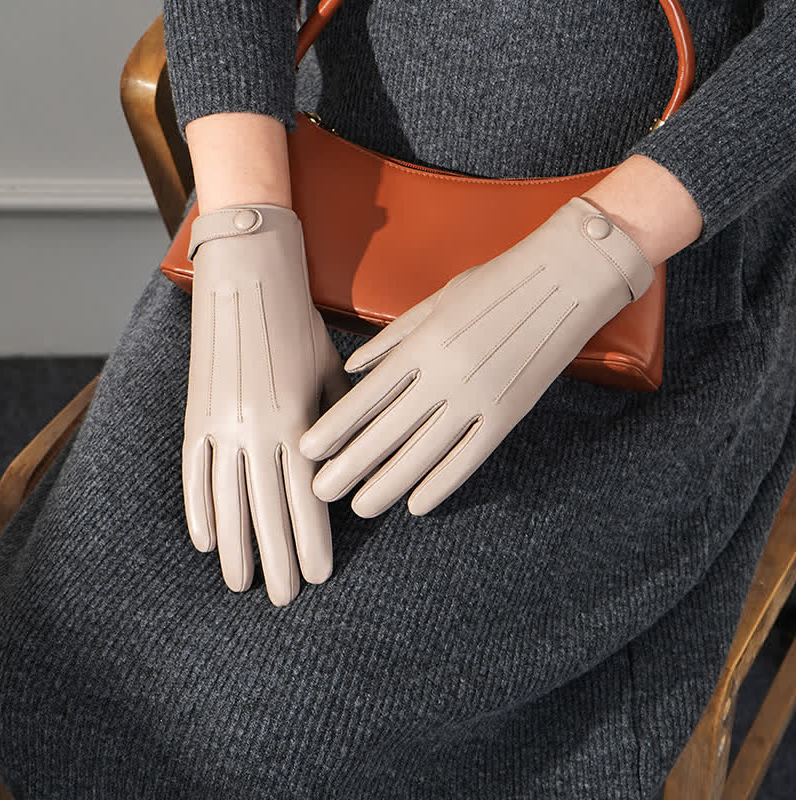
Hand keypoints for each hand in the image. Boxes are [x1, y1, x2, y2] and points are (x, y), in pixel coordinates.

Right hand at [182, 203, 349, 602]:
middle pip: (266, 509)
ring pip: (226, 499)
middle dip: (278, 559)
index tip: (318, 576)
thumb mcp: (330, 373)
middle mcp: (257, 429)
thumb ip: (339, 424)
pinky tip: (204, 540)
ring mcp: (221, 423)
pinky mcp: (195, 414)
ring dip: (235, 547)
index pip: (306, 496)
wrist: (248, 280)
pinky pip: (194, 471)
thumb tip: (349, 471)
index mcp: (297, 420)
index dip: (312, 540)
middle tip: (284, 598)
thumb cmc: (299, 327)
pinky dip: (198, 508)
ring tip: (241, 584)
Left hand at [299, 197, 653, 517]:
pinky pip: (469, 457)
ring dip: (388, 484)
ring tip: (361, 507)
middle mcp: (444, 374)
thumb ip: (393, 338)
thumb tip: (353, 367)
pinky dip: (441, 484)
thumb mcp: (436, 301)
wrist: (565, 277)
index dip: (334, 426)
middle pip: (387, 430)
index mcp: (422, 343)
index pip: (366, 395)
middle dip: (349, 465)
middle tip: (320, 491)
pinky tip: (417, 504)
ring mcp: (478, 396)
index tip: (307, 450)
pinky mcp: (509, 413)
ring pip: (423, 453)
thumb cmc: (495, 283)